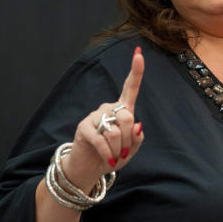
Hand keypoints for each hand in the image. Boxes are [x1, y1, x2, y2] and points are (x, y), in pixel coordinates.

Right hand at [63, 46, 145, 189]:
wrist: (90, 169)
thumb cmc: (113, 156)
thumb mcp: (130, 150)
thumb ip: (137, 138)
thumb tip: (137, 125)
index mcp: (122, 110)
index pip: (130, 88)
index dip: (136, 71)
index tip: (139, 53)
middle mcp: (108, 108)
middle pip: (127, 117)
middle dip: (129, 139)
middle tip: (123, 152)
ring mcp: (95, 116)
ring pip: (116, 131)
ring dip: (118, 149)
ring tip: (113, 156)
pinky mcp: (83, 127)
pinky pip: (102, 140)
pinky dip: (108, 153)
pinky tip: (108, 159)